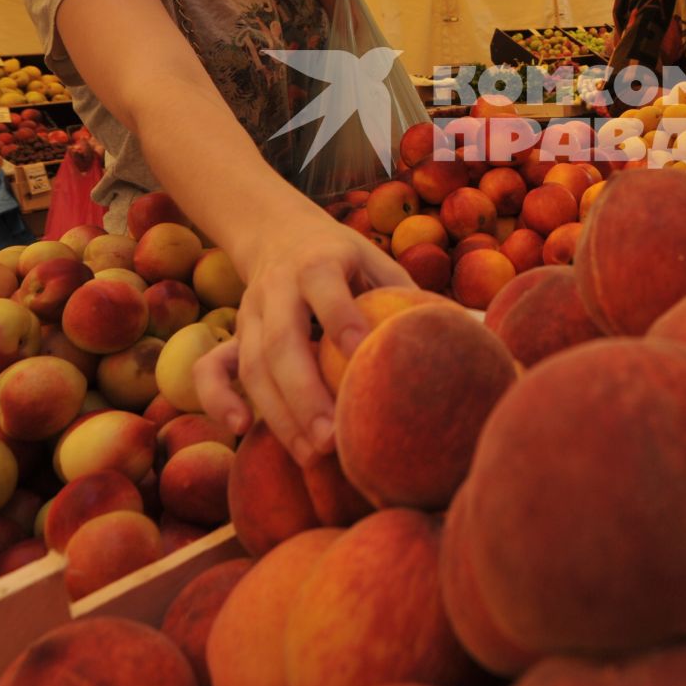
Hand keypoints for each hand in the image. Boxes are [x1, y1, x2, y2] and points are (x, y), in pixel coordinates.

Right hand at [192, 212, 412, 465]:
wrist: (277, 231)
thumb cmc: (346, 259)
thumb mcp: (378, 260)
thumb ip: (411, 294)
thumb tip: (473, 330)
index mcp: (321, 262)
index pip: (328, 291)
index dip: (342, 320)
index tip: (362, 355)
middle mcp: (279, 287)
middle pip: (282, 341)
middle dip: (305, 393)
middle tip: (333, 440)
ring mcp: (249, 312)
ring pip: (252, 365)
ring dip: (278, 412)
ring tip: (311, 455)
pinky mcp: (232, 333)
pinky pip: (212, 367)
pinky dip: (217, 397)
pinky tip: (240, 429)